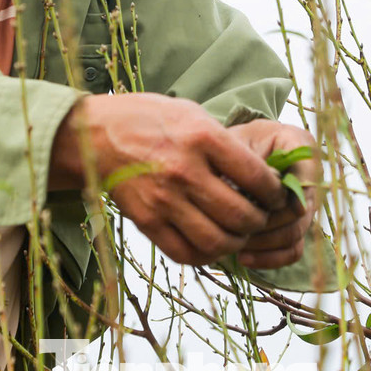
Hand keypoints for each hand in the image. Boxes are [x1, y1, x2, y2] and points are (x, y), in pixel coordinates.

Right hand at [49, 94, 287, 265]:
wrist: (94, 135)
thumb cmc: (149, 119)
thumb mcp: (192, 114)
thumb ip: (227, 144)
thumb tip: (264, 175)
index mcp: (201, 138)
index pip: (257, 177)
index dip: (276, 192)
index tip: (276, 195)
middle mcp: (184, 171)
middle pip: (241, 216)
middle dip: (260, 222)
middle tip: (260, 217)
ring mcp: (163, 200)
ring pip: (217, 242)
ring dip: (236, 243)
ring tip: (238, 233)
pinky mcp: (146, 222)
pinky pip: (186, 253)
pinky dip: (206, 255)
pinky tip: (211, 242)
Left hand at [225, 119, 320, 268]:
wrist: (227, 149)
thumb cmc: (230, 142)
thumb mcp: (235, 142)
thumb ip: (247, 164)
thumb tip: (259, 197)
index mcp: (301, 145)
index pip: (307, 172)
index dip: (289, 194)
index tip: (267, 205)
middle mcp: (310, 175)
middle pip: (300, 210)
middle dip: (267, 223)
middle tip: (236, 228)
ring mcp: (306, 203)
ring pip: (295, 233)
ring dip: (265, 243)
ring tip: (235, 243)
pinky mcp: (296, 225)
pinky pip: (292, 250)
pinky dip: (269, 258)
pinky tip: (243, 258)